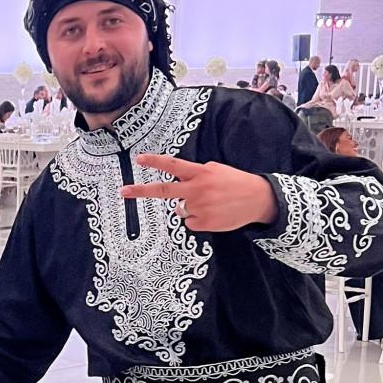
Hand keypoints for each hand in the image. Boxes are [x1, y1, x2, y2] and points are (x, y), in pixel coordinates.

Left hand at [121, 154, 276, 232]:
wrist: (259, 200)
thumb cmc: (234, 183)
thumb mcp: (215, 171)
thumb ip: (195, 176)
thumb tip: (177, 197)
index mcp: (200, 173)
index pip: (173, 165)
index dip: (155, 161)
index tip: (138, 159)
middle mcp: (197, 190)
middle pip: (163, 190)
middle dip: (141, 191)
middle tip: (123, 191)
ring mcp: (199, 207)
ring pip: (180, 209)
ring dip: (190, 207)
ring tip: (212, 203)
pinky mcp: (204, 223)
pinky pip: (190, 222)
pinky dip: (199, 219)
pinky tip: (214, 213)